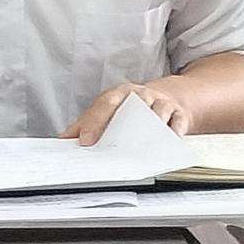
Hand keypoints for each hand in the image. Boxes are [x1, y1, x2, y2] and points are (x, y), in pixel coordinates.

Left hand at [59, 82, 192, 145]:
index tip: (85, 140)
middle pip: (133, 107)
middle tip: (113, 149)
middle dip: (124, 126)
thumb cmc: (132, 106)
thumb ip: (87, 122)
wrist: (168, 97)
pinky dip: (173, 135)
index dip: (94, 122)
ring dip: (151, 129)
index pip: (105, 105)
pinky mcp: (179, 115)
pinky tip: (166, 147)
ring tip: (141, 149)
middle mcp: (141, 96)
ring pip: (158, 113)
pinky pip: (177, 125)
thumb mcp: (109, 108)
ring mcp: (161, 104)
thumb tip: (64, 138)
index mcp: (120, 94)